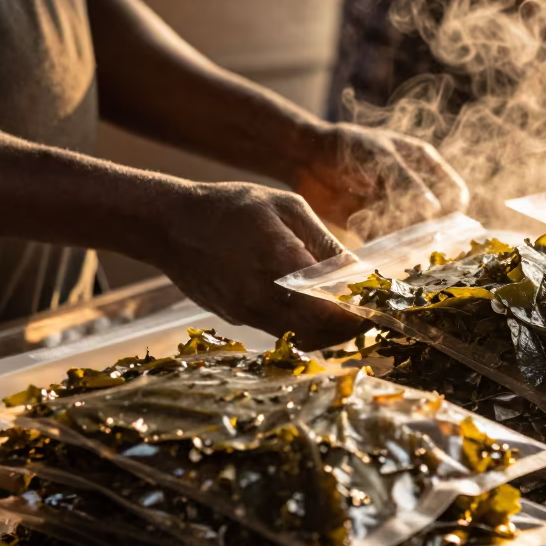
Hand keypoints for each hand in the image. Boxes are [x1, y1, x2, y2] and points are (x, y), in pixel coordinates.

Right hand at [144, 181, 364, 348]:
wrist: (169, 225)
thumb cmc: (232, 206)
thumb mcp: (285, 208)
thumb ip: (324, 243)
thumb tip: (359, 272)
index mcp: (279, 263)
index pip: (330, 308)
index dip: (358, 315)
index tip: (376, 309)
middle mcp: (262, 296)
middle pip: (320, 332)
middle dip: (349, 329)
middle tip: (368, 315)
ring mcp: (246, 313)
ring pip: (302, 339)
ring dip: (329, 332)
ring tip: (347, 314)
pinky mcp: (237, 319)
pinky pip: (281, 332)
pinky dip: (305, 328)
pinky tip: (316, 310)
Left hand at [292, 122, 468, 239]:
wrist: (306, 158)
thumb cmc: (345, 145)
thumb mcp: (378, 155)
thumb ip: (405, 180)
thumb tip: (432, 209)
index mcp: (424, 166)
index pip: (455, 194)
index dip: (452, 209)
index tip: (440, 220)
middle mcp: (415, 191)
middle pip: (437, 221)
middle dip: (428, 231)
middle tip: (414, 237)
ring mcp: (395, 212)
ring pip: (412, 236)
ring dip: (401, 239)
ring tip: (379, 227)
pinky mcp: (374, 229)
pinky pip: (386, 243)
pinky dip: (378, 243)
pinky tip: (358, 224)